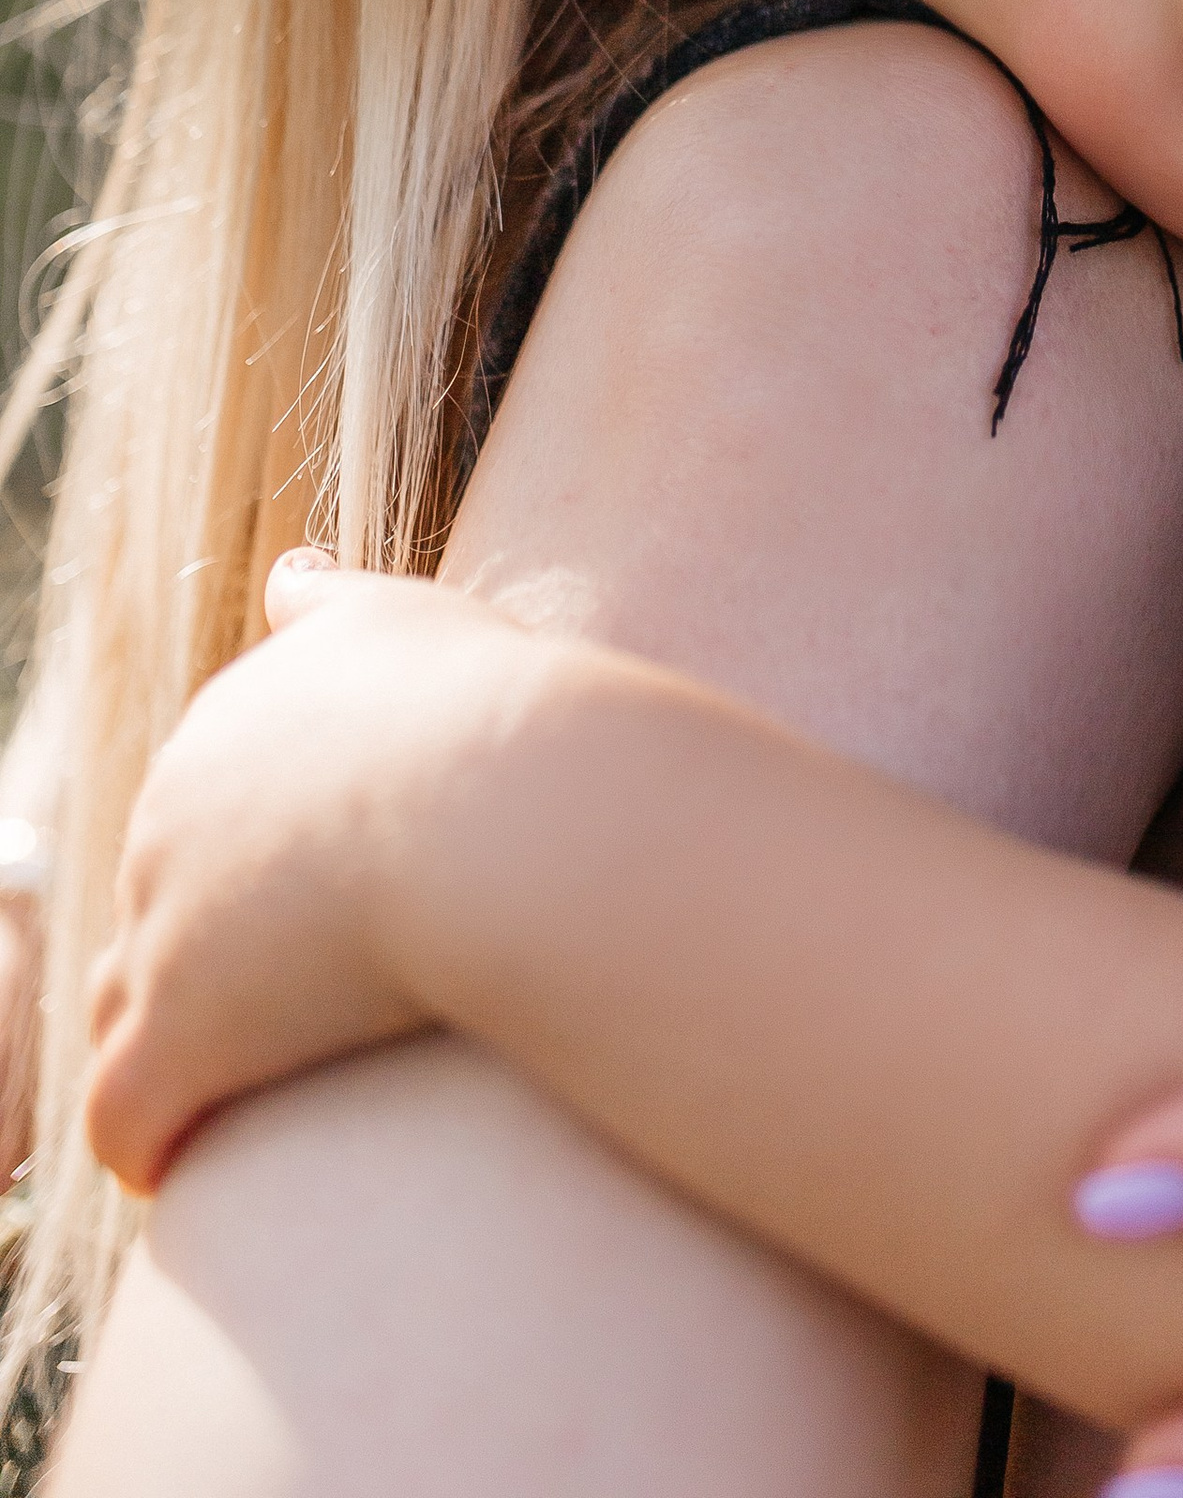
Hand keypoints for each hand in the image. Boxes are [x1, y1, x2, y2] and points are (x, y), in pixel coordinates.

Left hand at [86, 557, 569, 1189]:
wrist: (503, 806)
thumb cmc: (484, 711)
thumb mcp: (405, 618)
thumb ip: (333, 605)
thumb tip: (286, 574)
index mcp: (218, 734)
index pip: (195, 820)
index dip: (246, 877)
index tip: (304, 920)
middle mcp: (165, 823)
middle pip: (152, 910)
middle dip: (195, 964)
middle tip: (273, 1021)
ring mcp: (161, 930)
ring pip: (119, 1008)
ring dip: (157, 1050)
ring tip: (217, 1098)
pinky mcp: (175, 1037)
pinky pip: (122, 1113)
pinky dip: (146, 1140)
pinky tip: (177, 1169)